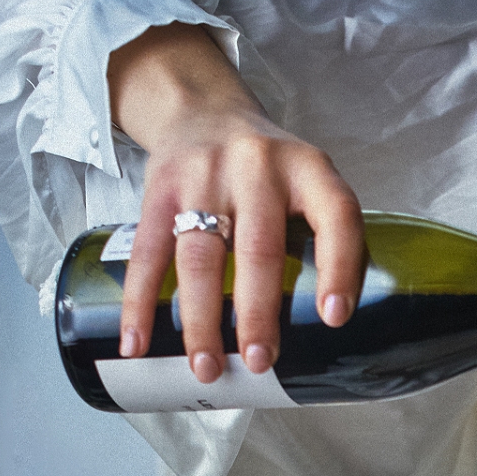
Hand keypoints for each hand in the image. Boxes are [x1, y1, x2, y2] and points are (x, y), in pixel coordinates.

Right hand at [107, 23, 364, 382]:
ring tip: (207, 367)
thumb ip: (321, 233)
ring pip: (200, 258)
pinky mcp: (158, 190)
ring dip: (202, 320)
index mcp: (308, 170)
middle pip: (259, 248)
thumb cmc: (267, 167)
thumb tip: (329, 328)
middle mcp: (258, 168)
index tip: (334, 317)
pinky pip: (147, 253)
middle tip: (259, 361)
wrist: (202, 109)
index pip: (336, 216)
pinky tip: (138, 342)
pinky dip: (139, 303)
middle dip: (258, 313)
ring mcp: (203, 177)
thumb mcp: (307, 178)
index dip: (339, 267)